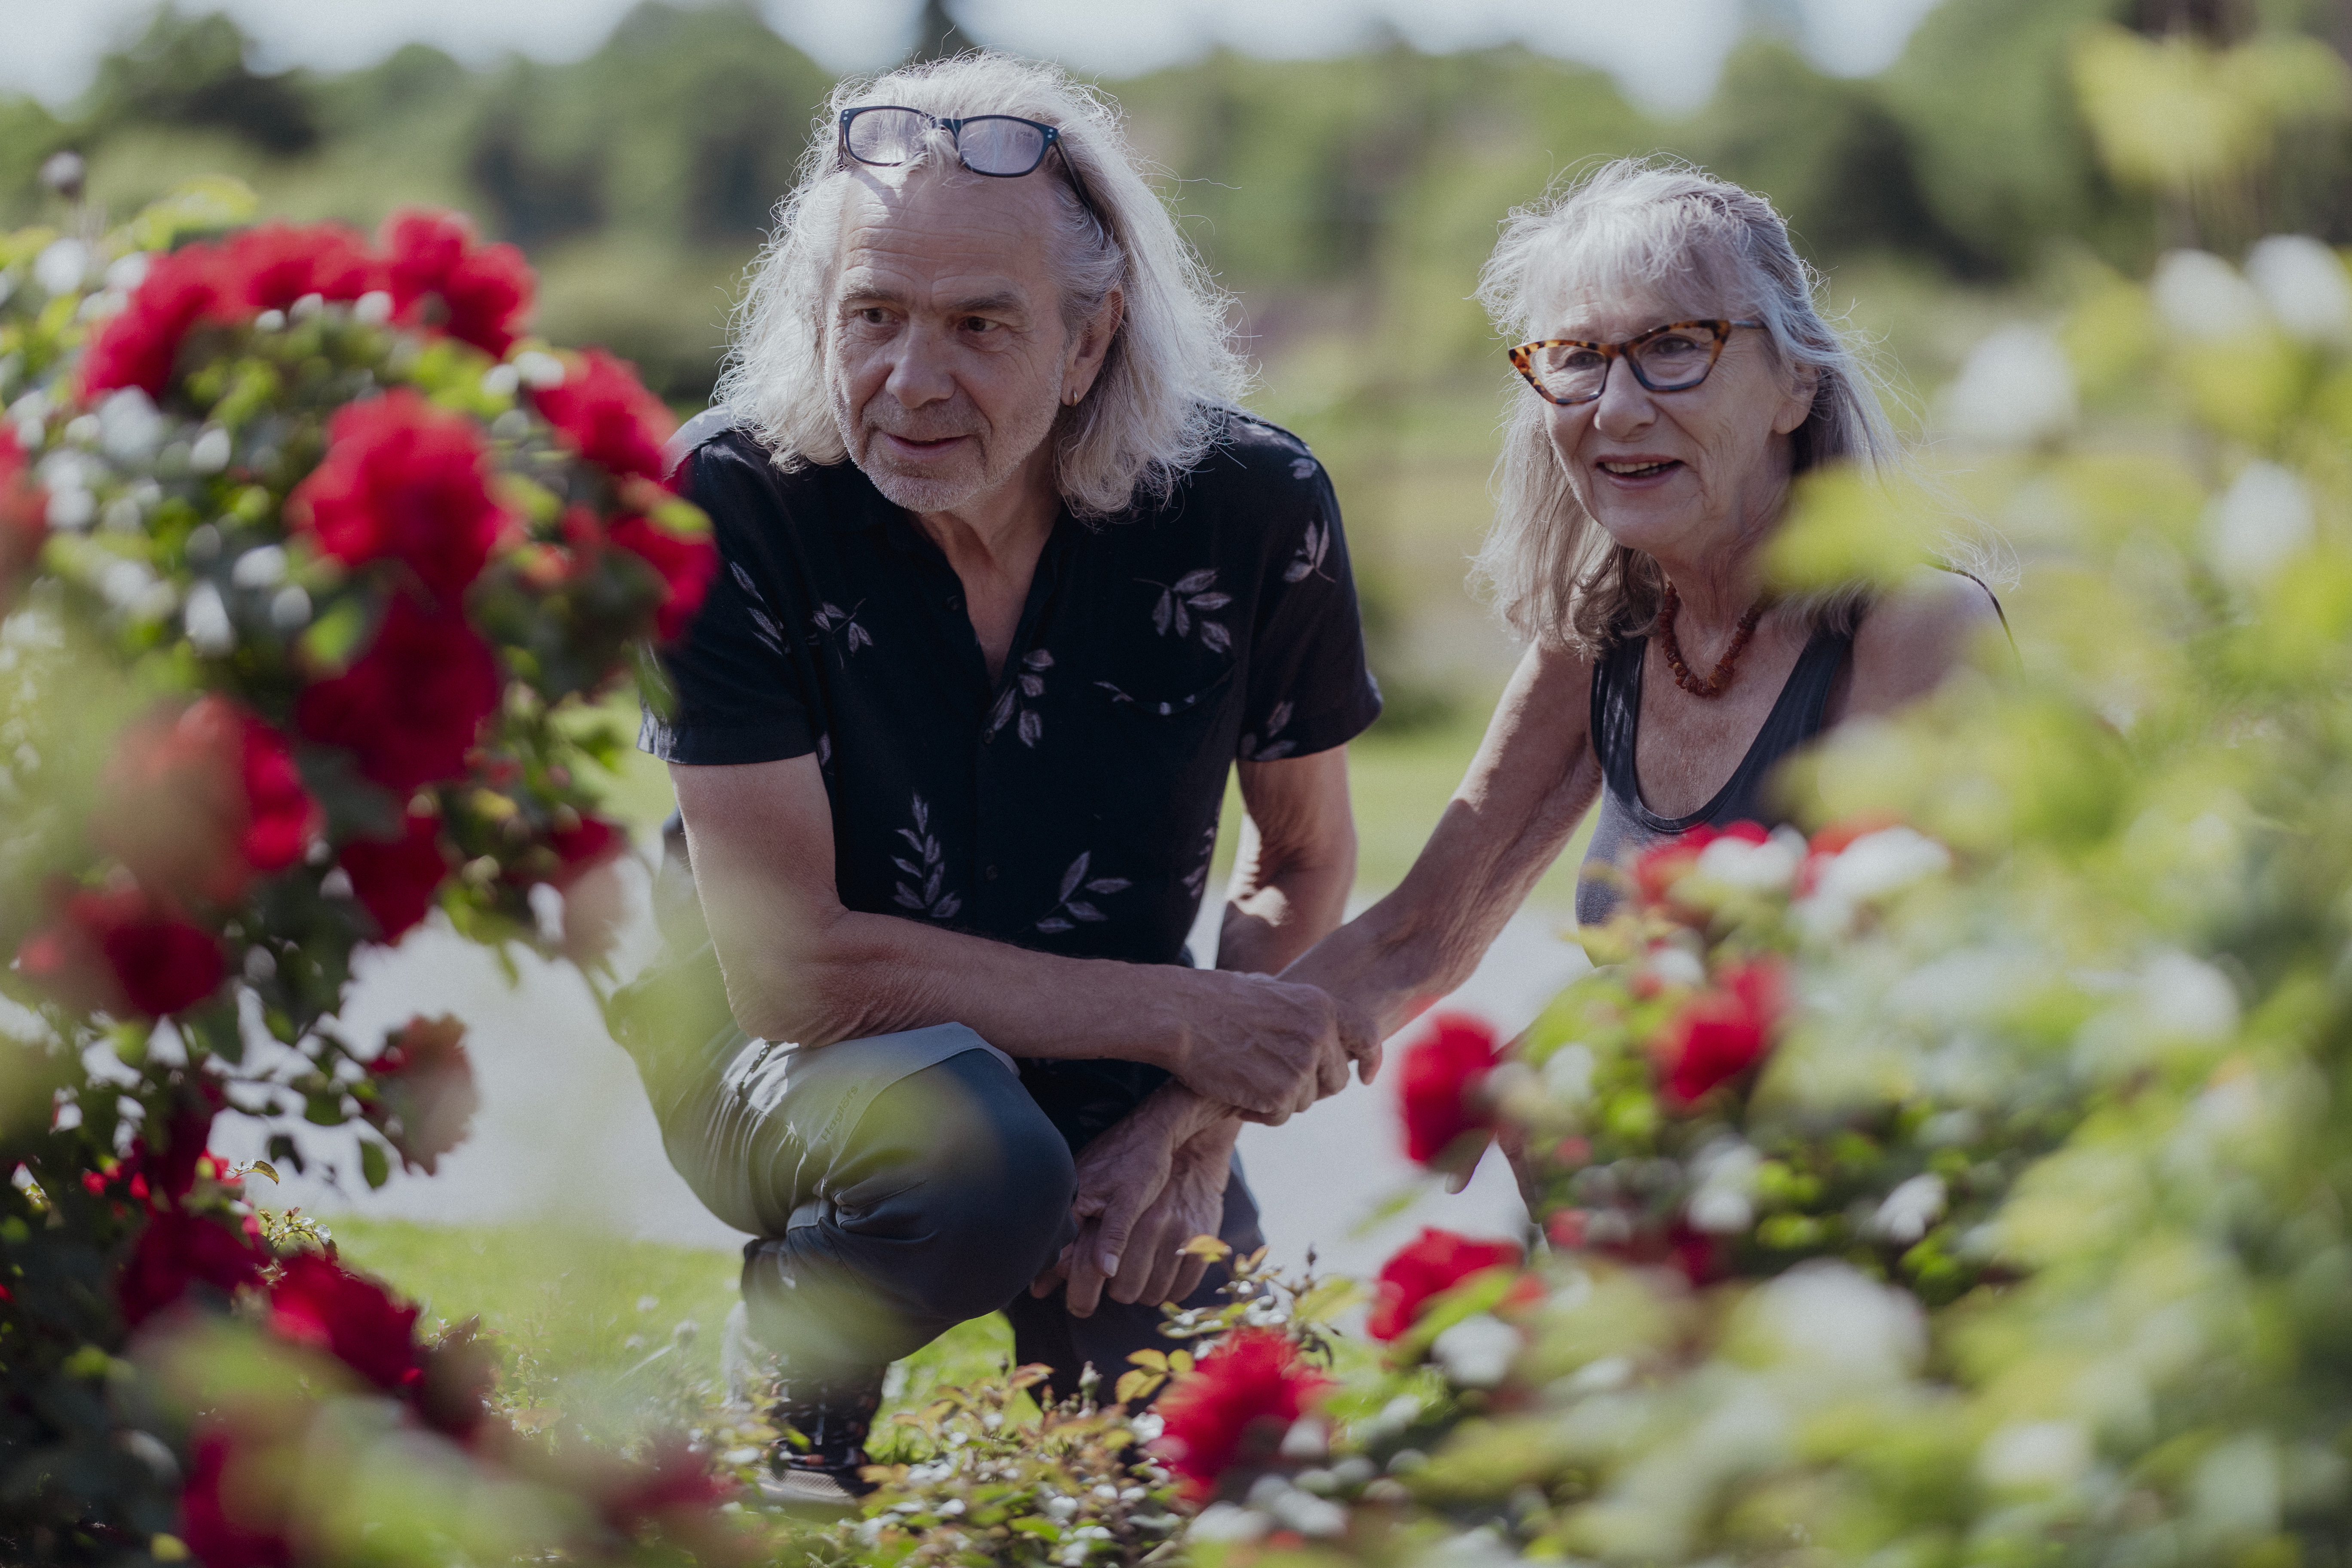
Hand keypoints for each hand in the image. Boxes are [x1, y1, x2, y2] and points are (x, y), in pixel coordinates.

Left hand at [1030, 1090, 1239, 1315]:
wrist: (1172, 1134)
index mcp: (1116, 1213)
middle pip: (1123, 1290)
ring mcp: (1180, 1230)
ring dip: (1140, 1290)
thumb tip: (1037, 1290)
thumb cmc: (1121, 1163)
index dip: (1079, 1292)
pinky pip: (1182, 1287)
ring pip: (1152, 1293)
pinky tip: (1156, 1271)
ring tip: (1133, 1270)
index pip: (1091, 1272)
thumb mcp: (1087, 1191)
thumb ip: (1067, 1241)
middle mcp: (1151, 1223)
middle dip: (1111, 1290)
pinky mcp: (1203, 1236)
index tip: (1078, 1300)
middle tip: (1108, 1278)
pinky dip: (1168, 1288)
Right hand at [1161, 972, 1379, 1119]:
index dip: (1371, 1059)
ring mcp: (1302, 1065)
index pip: (1366, 1034)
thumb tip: (1316, 1033)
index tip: (1365, 1077)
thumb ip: (1300, 1013)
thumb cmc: (1215, 1000)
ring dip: (1280, 1099)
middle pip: (1335, 1080)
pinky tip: (1238, 1094)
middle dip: (1311, 1087)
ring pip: (1306, 1102)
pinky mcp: (1280, 1093)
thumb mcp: (1270, 991)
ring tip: (1246, 1080)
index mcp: (1320, 1005)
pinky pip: (1281, 1116)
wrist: (1181, 1015)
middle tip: (1277, 1082)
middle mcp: (1319, 1034)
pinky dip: (1260, 1113)